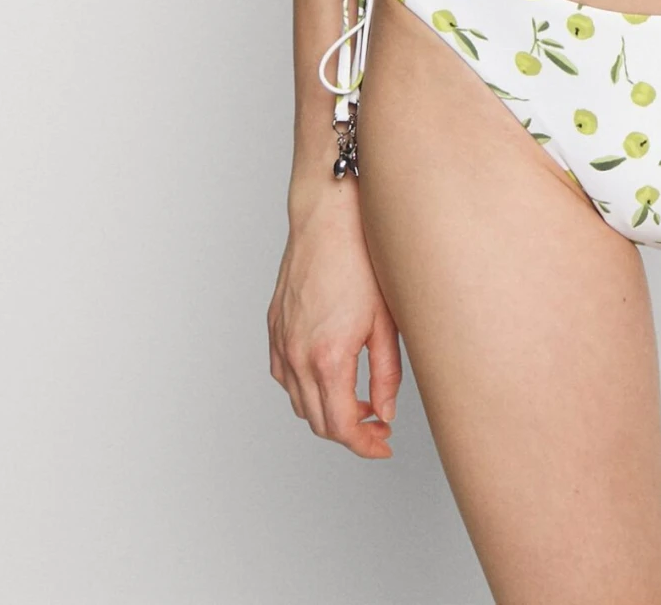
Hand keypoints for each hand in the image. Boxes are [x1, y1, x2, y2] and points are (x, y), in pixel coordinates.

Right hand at [268, 184, 400, 460]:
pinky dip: (305, 387)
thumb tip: (385, 411)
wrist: (328, 216)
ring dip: (326, 410)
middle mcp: (297, 355)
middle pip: (318, 420)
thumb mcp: (386, 321)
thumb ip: (386, 374)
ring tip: (359, 400)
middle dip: (349, 432)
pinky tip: (329, 374)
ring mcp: (281, 340)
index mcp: (328, 358)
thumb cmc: (361, 257)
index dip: (365, 444)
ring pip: (298, 400)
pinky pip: (284, 374)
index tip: (383, 444)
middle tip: (378, 425)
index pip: (342, 426)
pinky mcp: (274, 325)